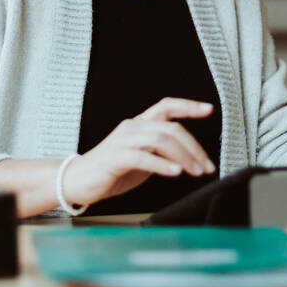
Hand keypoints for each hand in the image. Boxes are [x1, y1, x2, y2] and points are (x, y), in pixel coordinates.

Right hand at [61, 98, 215, 206]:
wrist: (78, 181)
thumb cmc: (111, 170)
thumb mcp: (142, 158)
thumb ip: (160, 152)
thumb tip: (187, 156)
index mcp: (139, 124)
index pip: (166, 106)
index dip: (188, 105)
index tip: (209, 109)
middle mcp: (132, 127)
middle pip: (170, 127)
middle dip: (193, 147)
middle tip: (207, 165)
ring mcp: (123, 141)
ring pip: (160, 139)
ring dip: (183, 156)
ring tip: (195, 171)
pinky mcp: (115, 157)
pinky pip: (142, 157)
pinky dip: (162, 164)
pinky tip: (175, 172)